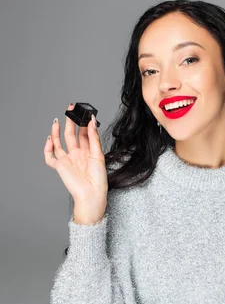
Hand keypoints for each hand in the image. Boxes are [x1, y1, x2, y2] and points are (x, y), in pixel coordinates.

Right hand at [44, 103, 107, 222]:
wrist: (92, 194)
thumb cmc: (98, 179)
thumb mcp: (99, 155)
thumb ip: (94, 137)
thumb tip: (92, 121)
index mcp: (88, 152)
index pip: (84, 134)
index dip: (84, 123)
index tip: (85, 112)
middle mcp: (77, 155)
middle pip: (71, 135)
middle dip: (71, 122)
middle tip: (71, 109)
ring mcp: (68, 160)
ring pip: (59, 143)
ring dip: (58, 131)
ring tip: (58, 119)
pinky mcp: (60, 167)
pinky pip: (49, 157)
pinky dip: (47, 148)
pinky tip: (49, 139)